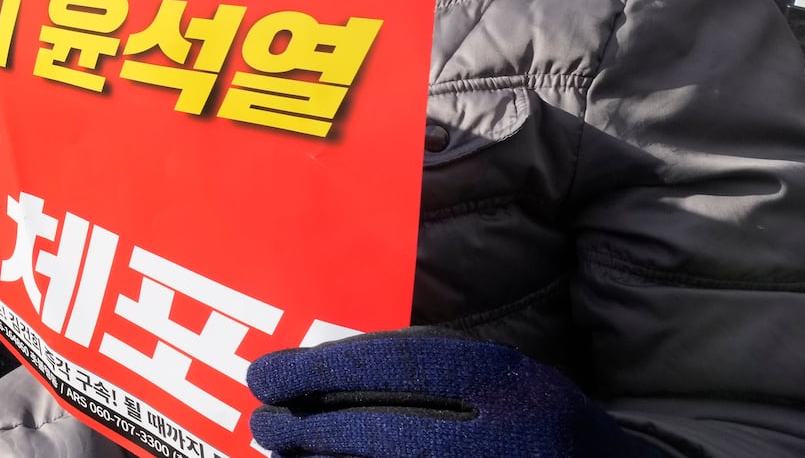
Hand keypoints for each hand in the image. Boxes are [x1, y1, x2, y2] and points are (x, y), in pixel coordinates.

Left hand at [248, 329, 664, 457]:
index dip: (326, 370)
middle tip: (264, 424)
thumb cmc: (540, 429)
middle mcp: (513, 439)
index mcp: (513, 384)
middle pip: (389, 435)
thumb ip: (432, 374)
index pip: (404, 364)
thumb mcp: (503, 383)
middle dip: (313, 432)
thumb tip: (322, 377)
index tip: (269, 376)